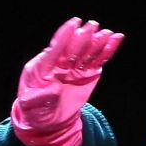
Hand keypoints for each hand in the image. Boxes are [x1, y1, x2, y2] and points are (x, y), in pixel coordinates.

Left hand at [12, 18, 124, 145]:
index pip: (53, 50)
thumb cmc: (35, 111)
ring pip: (87, 53)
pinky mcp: (88, 73)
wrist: (48, 120)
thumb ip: (36, 98)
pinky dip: (107, 50)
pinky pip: (98, 60)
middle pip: (72, 49)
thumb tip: (52, 89)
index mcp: (41, 68)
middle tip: (93, 26)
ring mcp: (74, 68)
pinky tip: (116, 38)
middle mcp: (59, 64)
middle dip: (82, 37)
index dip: (63, 37)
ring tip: (106, 33)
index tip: (73, 24)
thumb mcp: (29, 107)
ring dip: (96, 41)